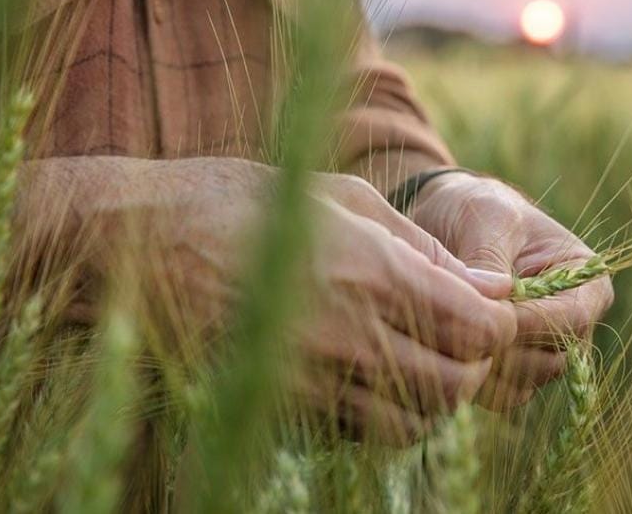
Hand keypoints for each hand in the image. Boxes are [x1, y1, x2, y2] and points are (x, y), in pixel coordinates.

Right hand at [51, 159, 516, 444]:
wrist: (132, 245)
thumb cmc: (237, 202)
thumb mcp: (340, 196)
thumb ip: (423, 247)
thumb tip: (489, 286)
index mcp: (371, 272)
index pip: (481, 331)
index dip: (499, 325)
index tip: (488, 309)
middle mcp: (347, 337)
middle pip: (454, 388)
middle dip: (472, 367)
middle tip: (457, 338)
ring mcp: (310, 381)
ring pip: (412, 425)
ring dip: (431, 400)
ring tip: (415, 359)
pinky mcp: (279, 407)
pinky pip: (357, 434)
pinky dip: (382, 416)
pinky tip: (367, 376)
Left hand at [412, 171, 613, 410]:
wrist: (450, 221)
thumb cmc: (477, 209)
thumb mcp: (486, 220)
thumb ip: (489, 260)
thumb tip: (488, 303)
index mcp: (586, 281)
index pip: (570, 319)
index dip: (529, 325)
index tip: (485, 318)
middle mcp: (573, 324)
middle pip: (550, 361)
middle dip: (502, 352)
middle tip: (453, 334)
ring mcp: (543, 352)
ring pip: (524, 384)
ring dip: (483, 372)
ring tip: (441, 342)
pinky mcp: (513, 370)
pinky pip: (500, 395)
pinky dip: (472, 384)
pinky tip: (439, 357)